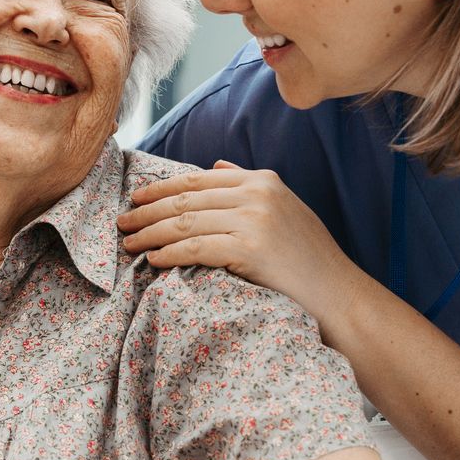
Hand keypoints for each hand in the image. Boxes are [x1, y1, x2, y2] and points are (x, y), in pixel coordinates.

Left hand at [117, 162, 358, 334]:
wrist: (337, 294)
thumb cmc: (308, 258)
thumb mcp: (284, 209)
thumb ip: (249, 183)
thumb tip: (216, 164)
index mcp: (262, 179)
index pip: (198, 179)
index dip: (162, 188)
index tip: (136, 198)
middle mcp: (257, 193)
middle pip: (186, 198)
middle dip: (148, 210)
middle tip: (122, 222)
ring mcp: (254, 219)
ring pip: (185, 222)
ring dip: (151, 233)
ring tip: (129, 243)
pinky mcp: (249, 248)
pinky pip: (195, 247)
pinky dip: (169, 252)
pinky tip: (153, 259)